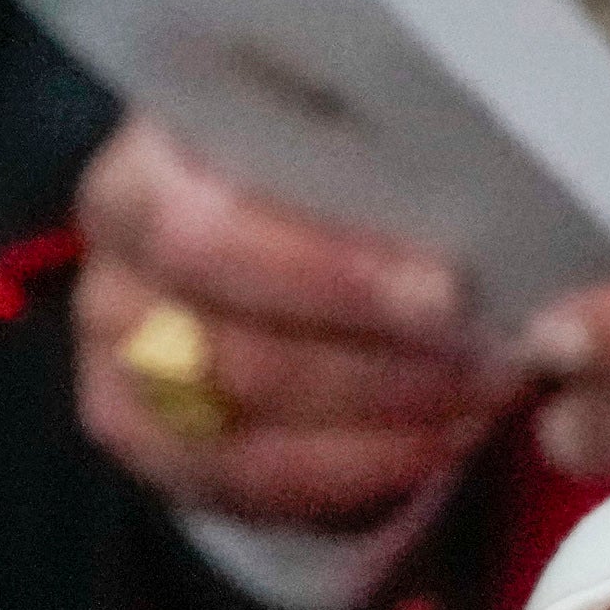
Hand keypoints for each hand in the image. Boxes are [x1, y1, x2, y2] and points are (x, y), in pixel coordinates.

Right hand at [73, 116, 609, 523]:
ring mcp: (112, 352)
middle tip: (497, 366)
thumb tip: (498, 200)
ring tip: (484, 404)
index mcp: (149, 153)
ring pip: (240, 426)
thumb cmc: (335, 161)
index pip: (204, 229)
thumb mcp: (355, 124)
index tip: (449, 293)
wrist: (274, 235)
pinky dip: (350, 477)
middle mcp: (112, 251)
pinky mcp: (137, 433)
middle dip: (377, 367)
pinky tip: (435, 448)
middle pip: (228, 345)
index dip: (325, 274)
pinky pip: (240, 484)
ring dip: (380, 426)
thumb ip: (395, 150)